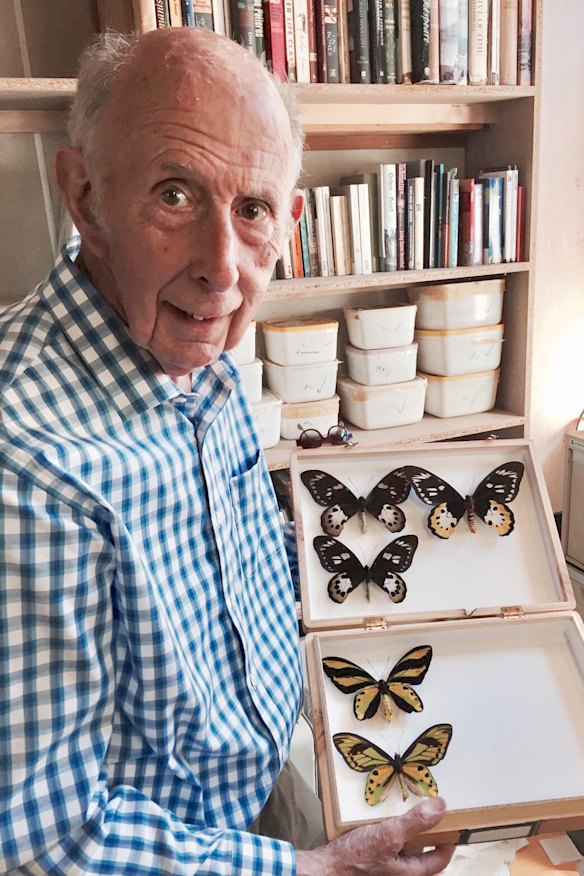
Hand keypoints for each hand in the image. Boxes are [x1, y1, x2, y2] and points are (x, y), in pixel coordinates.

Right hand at [295, 797, 453, 875]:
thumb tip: (441, 807)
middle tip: (428, 812)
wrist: (327, 866)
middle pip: (421, 853)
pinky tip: (383, 816)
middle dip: (425, 833)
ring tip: (405, 808)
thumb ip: (415, 822)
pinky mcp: (371, 856)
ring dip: (406, 830)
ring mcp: (384, 864)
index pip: (438, 861)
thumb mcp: (389, 835)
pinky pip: (387, 843)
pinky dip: (390, 829)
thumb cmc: (357, 857)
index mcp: (409, 872)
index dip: (448, 844)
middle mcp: (399, 871)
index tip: (453, 826)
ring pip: (403, 847)